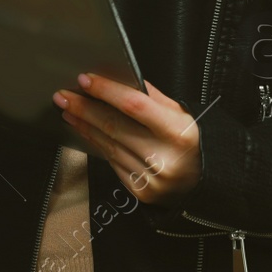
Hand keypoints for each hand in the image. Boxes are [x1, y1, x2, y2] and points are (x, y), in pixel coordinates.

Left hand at [55, 73, 200, 204]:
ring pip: (109, 146)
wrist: (207, 182)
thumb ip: (152, 98)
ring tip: (69, 111)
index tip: (86, 79)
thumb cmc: (192, 141)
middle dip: (84, 108)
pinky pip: (112, 163)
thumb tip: (119, 80)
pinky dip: (97, 145)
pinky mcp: (140, 192)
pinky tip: (86, 131)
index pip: (134, 106)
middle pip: (114, 126)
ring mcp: (150, 178)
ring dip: (85, 126)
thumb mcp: (182, 114)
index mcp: (177, 132)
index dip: (107, 91)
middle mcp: (163, 157)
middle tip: (64, 95)